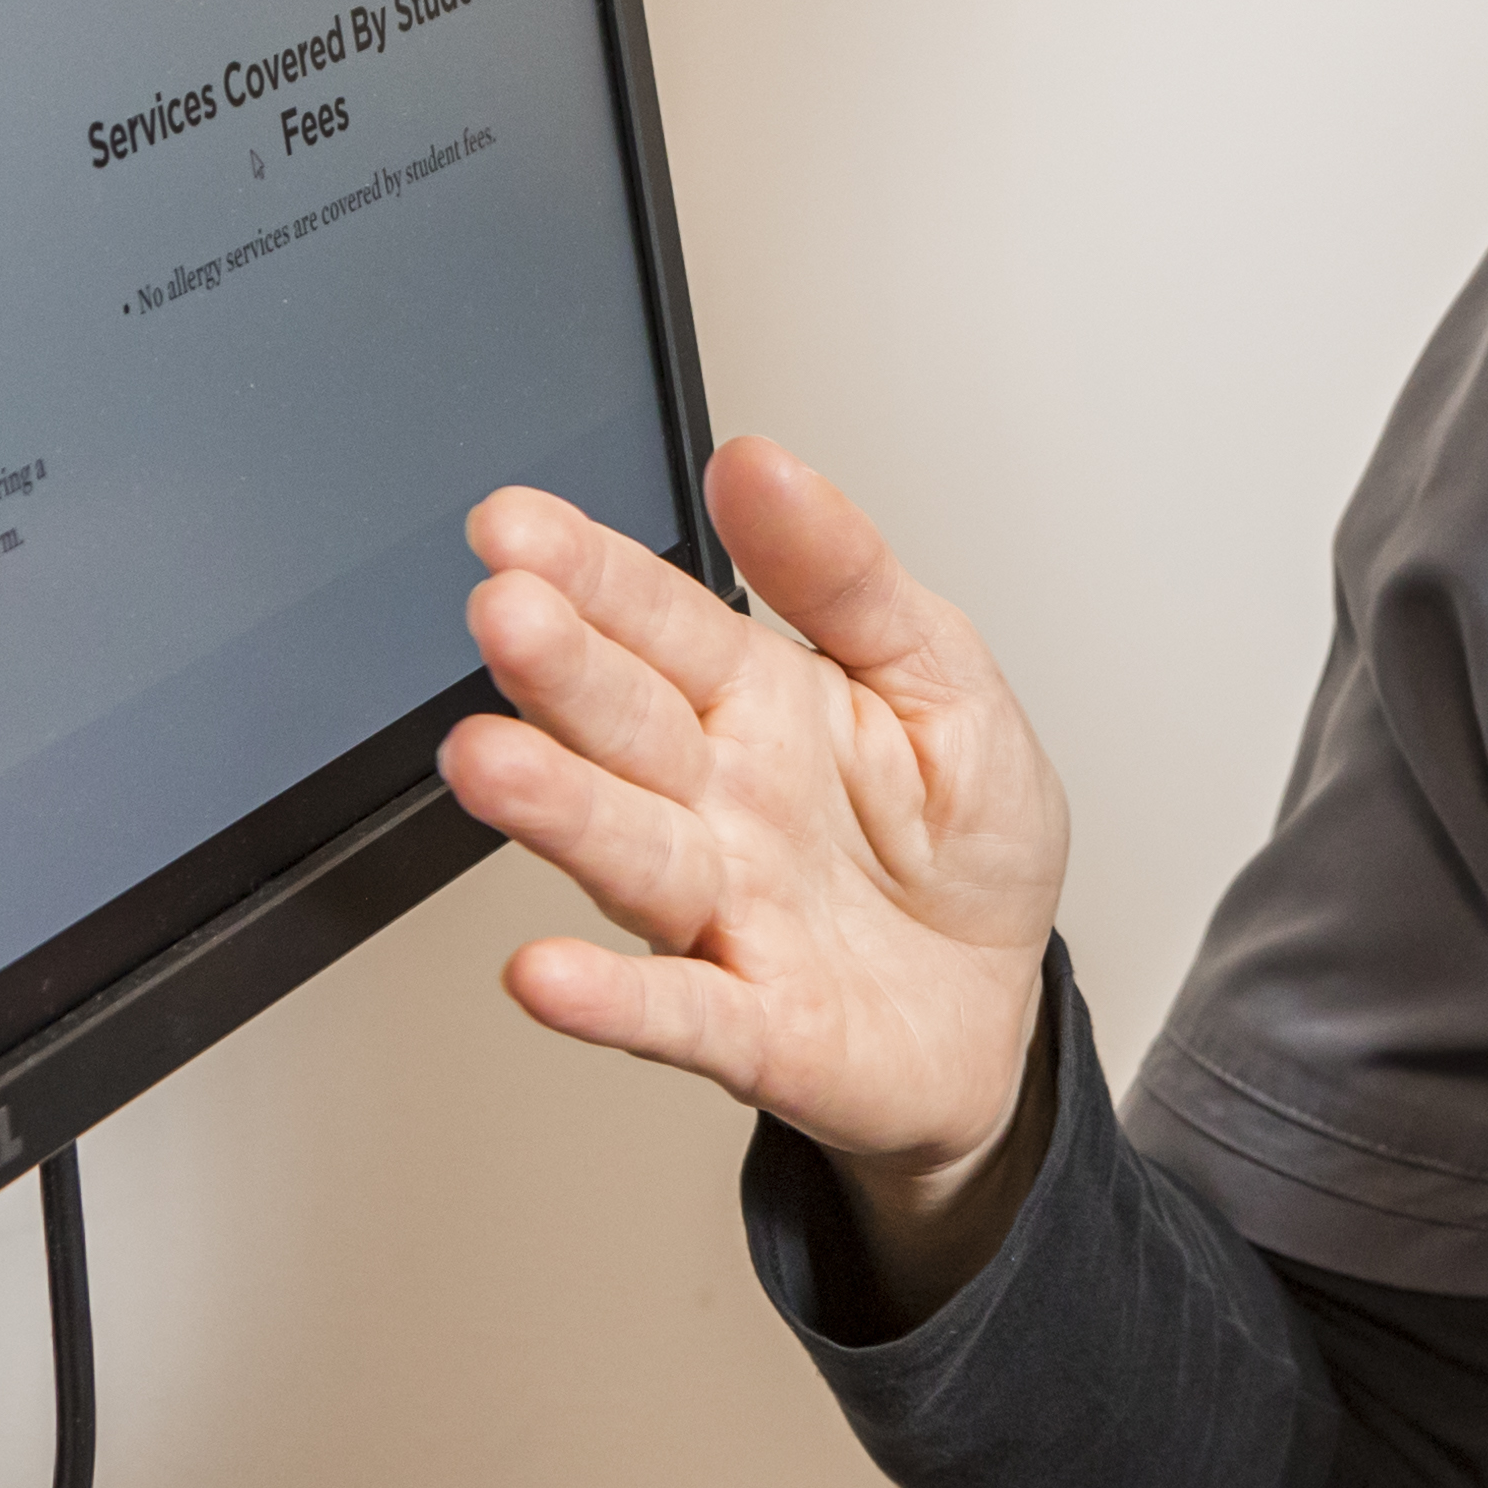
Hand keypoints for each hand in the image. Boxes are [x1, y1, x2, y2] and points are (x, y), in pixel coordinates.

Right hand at [438, 439, 1069, 1188]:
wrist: (997, 1003)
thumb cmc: (962, 842)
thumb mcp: (941, 676)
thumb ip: (846, 576)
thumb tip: (762, 463)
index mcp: (757, 700)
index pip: (659, 619)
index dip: (591, 570)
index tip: (518, 522)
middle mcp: (717, 800)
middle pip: (625, 724)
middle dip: (561, 670)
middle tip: (504, 613)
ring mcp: (722, 911)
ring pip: (627, 854)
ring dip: (557, 811)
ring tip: (490, 763)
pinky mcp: (751, 1024)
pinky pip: (674, 1010)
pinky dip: (610, 1000)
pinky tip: (545, 974)